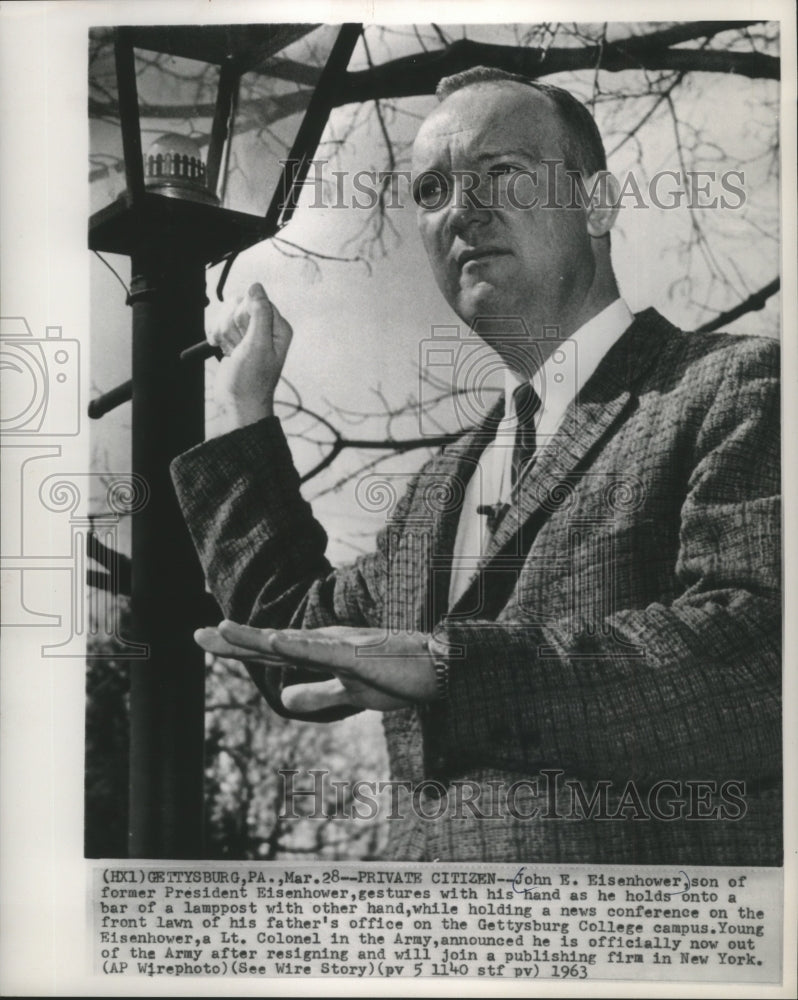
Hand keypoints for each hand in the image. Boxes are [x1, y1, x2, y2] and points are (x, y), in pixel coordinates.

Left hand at [194, 622, 437, 712]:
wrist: (440, 669)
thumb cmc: (399, 677)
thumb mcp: (350, 693)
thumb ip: (317, 694)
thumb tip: (282, 699)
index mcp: (323, 650)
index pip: (274, 649)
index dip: (241, 644)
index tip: (208, 638)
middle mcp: (327, 642)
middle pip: (273, 642)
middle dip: (235, 639)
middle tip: (198, 634)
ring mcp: (342, 646)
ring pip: (291, 641)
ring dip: (257, 636)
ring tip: (223, 630)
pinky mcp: (360, 655)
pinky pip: (324, 651)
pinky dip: (299, 645)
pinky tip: (275, 640)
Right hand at [207, 282, 292, 430]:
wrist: (237, 403)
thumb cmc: (251, 380)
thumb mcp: (258, 345)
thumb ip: (259, 314)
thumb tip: (256, 286)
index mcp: (278, 327)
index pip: (256, 301)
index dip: (245, 316)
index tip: (246, 337)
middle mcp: (265, 327)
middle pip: (239, 304)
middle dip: (233, 326)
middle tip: (239, 347)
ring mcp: (248, 333)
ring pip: (227, 314)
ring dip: (224, 333)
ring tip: (232, 352)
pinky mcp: (234, 339)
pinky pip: (219, 324)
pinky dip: (216, 337)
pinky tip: (223, 350)